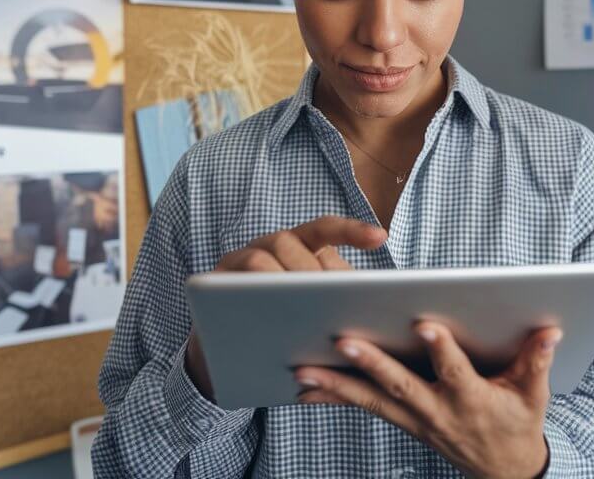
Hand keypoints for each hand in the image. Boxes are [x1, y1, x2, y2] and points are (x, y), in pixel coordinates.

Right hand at [185, 216, 388, 398]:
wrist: (231, 363)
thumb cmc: (284, 337)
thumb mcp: (316, 320)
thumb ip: (341, 308)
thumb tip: (384, 308)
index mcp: (295, 250)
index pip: (323, 229)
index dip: (350, 230)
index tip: (381, 238)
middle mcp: (265, 250)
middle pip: (288, 242)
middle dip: (311, 270)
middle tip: (330, 299)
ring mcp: (235, 266)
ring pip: (257, 259)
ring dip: (279, 281)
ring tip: (301, 310)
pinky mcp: (210, 289)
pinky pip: (222, 285)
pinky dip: (242, 298)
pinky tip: (263, 322)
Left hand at [294, 321, 562, 478]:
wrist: (503, 471)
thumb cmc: (519, 423)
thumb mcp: (535, 396)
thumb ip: (537, 361)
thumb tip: (549, 331)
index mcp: (472, 401)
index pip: (455, 373)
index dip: (442, 351)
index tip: (425, 325)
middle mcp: (438, 412)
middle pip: (400, 385)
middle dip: (371, 364)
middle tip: (342, 342)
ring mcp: (416, 420)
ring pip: (372, 400)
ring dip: (337, 385)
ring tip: (304, 369)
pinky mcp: (403, 421)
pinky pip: (365, 408)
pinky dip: (335, 397)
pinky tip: (306, 388)